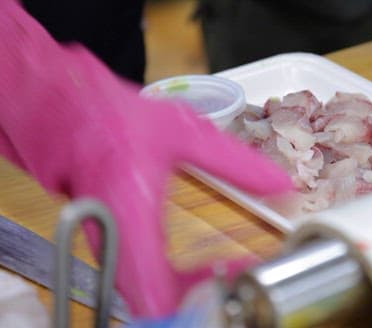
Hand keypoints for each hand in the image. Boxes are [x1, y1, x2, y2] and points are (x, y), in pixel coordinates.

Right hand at [0, 0, 291, 318]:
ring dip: (184, 289)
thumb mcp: (184, 132)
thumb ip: (235, 164)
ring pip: (144, 290)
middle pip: (154, 300)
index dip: (201, 297)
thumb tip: (281, 185)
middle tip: (235, 276)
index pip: (159, 293)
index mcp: (130, 210)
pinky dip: (166, 277)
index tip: (239, 276)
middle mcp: (110, 238)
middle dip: (199, 296)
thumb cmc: (108, 114)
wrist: (55, 106)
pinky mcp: (102, 241)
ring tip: (221, 271)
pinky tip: (192, 265)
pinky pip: (136, 274)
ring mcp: (101, 243)